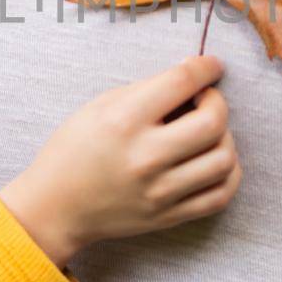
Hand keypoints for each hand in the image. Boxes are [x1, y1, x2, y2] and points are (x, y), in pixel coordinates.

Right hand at [0, 54, 240, 265]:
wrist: (55, 207)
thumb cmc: (74, 149)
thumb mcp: (100, 106)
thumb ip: (148, 90)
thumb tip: (192, 77)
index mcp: (124, 120)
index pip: (182, 82)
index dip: (205, 66)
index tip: (211, 65)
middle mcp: (145, 157)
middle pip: (213, 121)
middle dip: (217, 102)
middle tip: (204, 100)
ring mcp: (159, 191)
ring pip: (224, 159)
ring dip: (225, 138)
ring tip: (207, 133)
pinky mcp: (167, 217)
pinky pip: (220, 195)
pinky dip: (227, 174)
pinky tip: (212, 161)